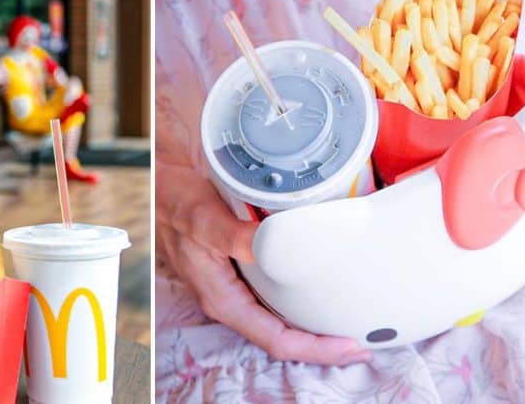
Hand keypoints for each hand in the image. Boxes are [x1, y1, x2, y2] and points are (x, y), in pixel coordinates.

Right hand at [156, 162, 371, 364]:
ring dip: (316, 321)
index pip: (275, 339)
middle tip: (364, 341)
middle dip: (322, 342)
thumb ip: (233, 236)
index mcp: (222, 297)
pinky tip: (326, 283)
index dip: (314, 348)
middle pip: (284, 335)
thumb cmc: (172, 199)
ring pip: (283, 316)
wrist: (161, 176)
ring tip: (351, 319)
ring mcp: (238, 282)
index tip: (349, 346)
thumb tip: (271, 247)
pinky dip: (306, 293)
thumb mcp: (201, 217)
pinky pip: (280, 291)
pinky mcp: (245, 265)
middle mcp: (232, 296)